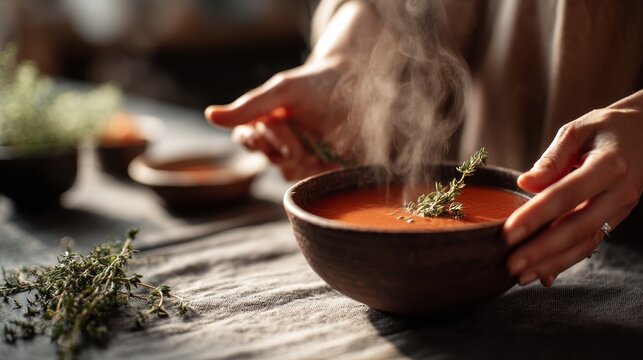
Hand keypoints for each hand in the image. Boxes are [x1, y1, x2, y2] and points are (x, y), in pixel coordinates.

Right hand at [204, 1, 380, 179]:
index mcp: (266, 124)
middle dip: (281, 144)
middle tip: (295, 127)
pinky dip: (318, 167)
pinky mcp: (326, 168)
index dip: (254, 138)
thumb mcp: (282, 92)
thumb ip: (249, 107)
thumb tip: (210, 116)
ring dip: (300, 157)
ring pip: (288, 172)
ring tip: (314, 140)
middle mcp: (282, 143)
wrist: (353, 84)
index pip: (246, 140)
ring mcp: (305, 157)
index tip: (268, 123)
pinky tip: (327, 151)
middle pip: (269, 157)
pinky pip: (312, 179)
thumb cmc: (313, 85)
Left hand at [504, 90, 642, 286]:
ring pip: (585, 242)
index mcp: (609, 165)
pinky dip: (566, 261)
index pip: (567, 194)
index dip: (537, 215)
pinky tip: (543, 275)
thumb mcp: (577, 130)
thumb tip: (525, 183)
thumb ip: (552, 158)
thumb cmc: (605, 128)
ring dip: (552, 263)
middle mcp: (619, 192)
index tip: (508, 232)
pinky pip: (591, 244)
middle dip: (542, 250)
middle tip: (510, 265)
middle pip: (577, 227)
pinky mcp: (616, 219)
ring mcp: (620, 209)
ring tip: (520, 277)